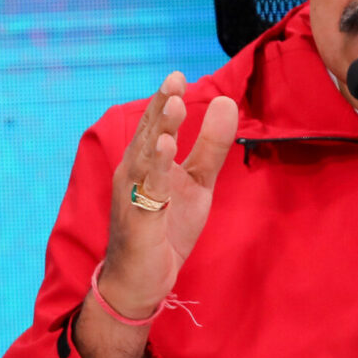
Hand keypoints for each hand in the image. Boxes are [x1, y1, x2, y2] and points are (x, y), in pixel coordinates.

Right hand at [98, 72, 237, 316]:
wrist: (141, 281)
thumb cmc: (165, 230)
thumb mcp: (197, 184)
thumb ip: (210, 146)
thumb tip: (225, 102)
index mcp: (145, 161)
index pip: (154, 124)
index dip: (164, 100)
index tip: (178, 75)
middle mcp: (133, 172)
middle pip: (147, 134)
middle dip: (160, 108)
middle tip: (175, 82)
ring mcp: (132, 195)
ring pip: (145, 156)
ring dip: (159, 130)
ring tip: (174, 106)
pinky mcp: (139, 219)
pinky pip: (148, 189)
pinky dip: (156, 168)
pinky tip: (165, 149)